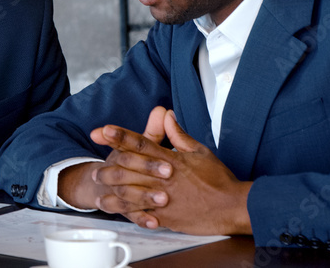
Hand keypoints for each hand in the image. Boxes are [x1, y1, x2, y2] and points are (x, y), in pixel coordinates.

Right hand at [58, 106, 170, 227]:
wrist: (100, 186)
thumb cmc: (128, 164)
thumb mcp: (141, 146)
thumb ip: (154, 130)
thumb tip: (163, 110)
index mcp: (123, 152)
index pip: (126, 141)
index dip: (127, 137)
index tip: (143, 136)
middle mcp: (118, 170)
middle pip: (127, 167)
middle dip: (146, 167)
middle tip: (168, 170)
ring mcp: (119, 190)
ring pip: (127, 192)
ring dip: (144, 196)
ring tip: (163, 198)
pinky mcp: (124, 208)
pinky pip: (131, 215)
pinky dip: (142, 219)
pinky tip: (154, 221)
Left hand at [92, 108, 252, 234]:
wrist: (234, 206)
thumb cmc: (219, 179)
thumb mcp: (199, 151)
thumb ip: (178, 134)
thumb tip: (167, 115)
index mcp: (171, 159)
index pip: (141, 143)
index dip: (119, 136)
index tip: (102, 130)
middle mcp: (164, 177)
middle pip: (130, 167)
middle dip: (110, 165)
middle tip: (95, 166)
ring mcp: (164, 197)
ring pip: (131, 191)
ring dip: (112, 188)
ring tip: (99, 186)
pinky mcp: (167, 215)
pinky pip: (142, 212)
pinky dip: (126, 210)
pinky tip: (113, 207)